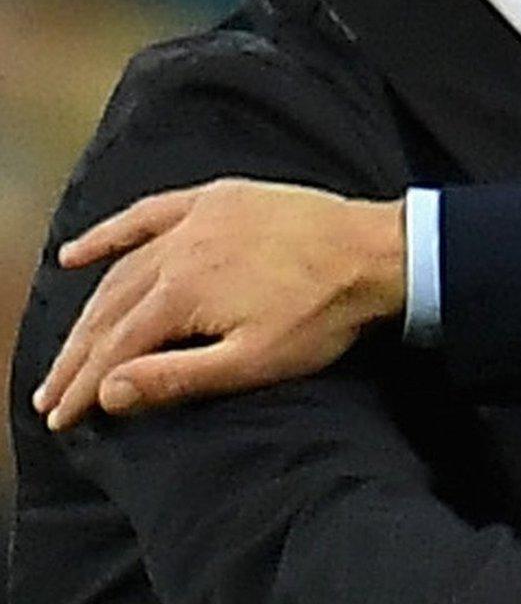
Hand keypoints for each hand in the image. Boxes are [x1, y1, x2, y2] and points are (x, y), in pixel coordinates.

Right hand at [33, 178, 406, 430]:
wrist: (377, 251)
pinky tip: (75, 253)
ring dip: (87, 310)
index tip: (61, 418)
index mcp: (181, 294)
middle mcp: (176, 251)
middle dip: (74, 358)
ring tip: (65, 348)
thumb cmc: (324, 314)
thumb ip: (178, 376)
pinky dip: (108, 234)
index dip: (84, 387)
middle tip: (48, 396)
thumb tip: (108, 391)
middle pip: (107, 312)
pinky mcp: (216, 199)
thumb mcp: (255, 361)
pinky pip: (147, 213)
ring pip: (121, 270)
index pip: (113, 349)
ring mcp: (194, 219)